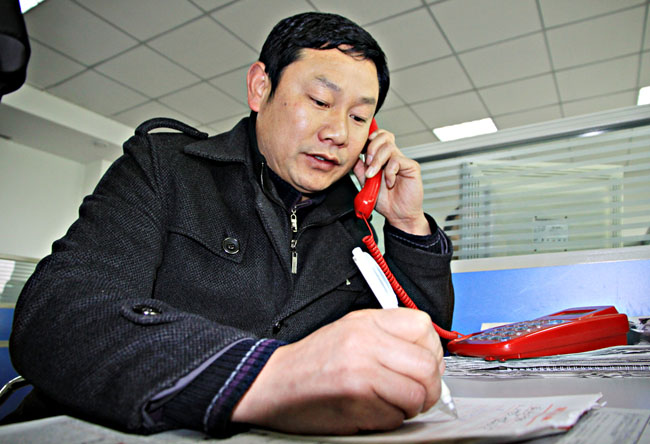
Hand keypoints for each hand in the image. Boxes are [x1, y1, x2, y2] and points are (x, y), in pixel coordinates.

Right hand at [231, 308, 444, 434]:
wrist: (273, 384)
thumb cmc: (312, 361)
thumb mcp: (350, 331)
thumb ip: (388, 336)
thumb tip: (428, 355)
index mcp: (366, 322)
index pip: (423, 327)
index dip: (432, 351)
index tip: (426, 364)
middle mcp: (365, 343)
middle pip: (427, 367)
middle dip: (430, 388)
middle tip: (418, 394)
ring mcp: (361, 373)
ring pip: (417, 395)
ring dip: (411, 407)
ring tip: (394, 404)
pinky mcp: (356, 402)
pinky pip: (395, 418)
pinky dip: (390, 420)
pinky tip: (373, 411)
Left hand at [352, 128, 429, 234]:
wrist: (398, 215)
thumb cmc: (385, 201)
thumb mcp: (366, 184)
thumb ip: (360, 169)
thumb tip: (352, 157)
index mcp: (382, 158)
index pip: (377, 137)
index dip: (368, 139)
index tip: (360, 150)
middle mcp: (393, 157)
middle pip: (383, 136)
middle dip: (371, 148)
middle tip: (367, 163)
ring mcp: (403, 161)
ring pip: (388, 147)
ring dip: (377, 161)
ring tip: (373, 176)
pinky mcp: (412, 167)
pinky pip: (397, 161)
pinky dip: (389, 172)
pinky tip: (389, 183)